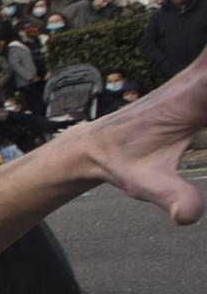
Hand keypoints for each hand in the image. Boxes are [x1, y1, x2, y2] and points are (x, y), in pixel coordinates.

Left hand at [76, 49, 206, 224]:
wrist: (97, 145)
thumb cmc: (122, 162)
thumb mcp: (146, 184)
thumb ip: (172, 196)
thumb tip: (188, 217)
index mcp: (190, 97)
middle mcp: (196, 78)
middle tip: (202, 126)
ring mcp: (199, 75)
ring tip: (199, 128)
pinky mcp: (201, 81)